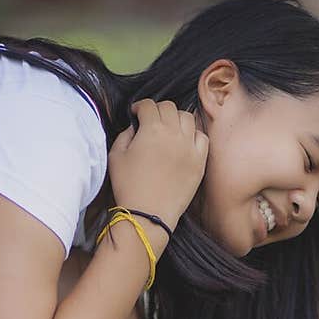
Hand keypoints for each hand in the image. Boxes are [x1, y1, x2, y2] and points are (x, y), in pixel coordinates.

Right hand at [108, 99, 208, 230]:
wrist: (148, 214)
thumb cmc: (128, 187)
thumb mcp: (116, 156)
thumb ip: (125, 134)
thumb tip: (135, 127)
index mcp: (151, 129)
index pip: (148, 105)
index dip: (140, 107)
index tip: (137, 114)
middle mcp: (173, 134)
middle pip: (169, 107)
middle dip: (158, 110)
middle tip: (152, 121)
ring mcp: (189, 147)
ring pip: (187, 118)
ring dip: (177, 119)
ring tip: (169, 129)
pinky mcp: (199, 162)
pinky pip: (202, 138)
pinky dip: (194, 135)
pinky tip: (185, 142)